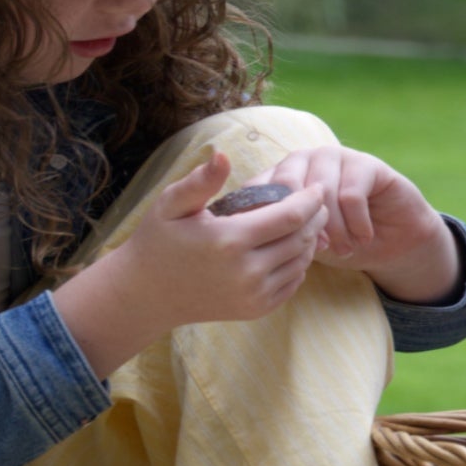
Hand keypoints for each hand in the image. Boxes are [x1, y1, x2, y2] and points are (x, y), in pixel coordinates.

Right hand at [53, 146, 326, 374]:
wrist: (147, 294)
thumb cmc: (158, 241)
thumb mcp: (171, 204)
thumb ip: (200, 181)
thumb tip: (222, 155)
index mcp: (229, 241)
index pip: (289, 217)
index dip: (309, 200)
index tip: (315, 186)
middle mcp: (246, 272)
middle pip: (301, 239)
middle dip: (315, 217)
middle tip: (318, 202)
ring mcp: (253, 295)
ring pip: (300, 262)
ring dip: (310, 240)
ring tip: (308, 222)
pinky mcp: (255, 310)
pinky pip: (292, 283)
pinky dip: (299, 264)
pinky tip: (292, 248)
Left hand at [254, 145, 459, 303]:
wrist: (393, 244)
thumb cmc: (341, 243)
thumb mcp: (303, 244)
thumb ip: (280, 234)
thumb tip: (253, 238)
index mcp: (280, 176)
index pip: (257, 190)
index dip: (267, 222)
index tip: (282, 251)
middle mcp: (304, 159)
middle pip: (287, 185)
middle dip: (301, 224)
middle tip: (318, 249)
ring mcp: (335, 156)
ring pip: (321, 192)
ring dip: (334, 230)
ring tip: (345, 250)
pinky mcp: (366, 163)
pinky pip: (351, 195)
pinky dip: (357, 224)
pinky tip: (364, 238)